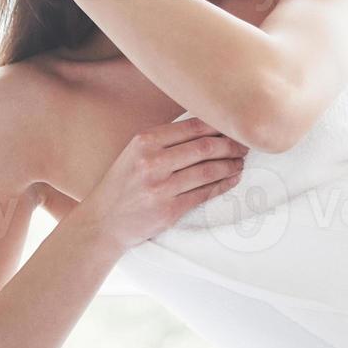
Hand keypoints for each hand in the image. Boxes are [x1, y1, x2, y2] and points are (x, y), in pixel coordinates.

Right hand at [77, 116, 249, 251]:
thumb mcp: (136, 152)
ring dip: (231, 165)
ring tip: (241, 162)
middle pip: (205, 148)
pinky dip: (223, 185)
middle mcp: (152, 161)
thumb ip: (166, 139)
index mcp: (145, 141)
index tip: (235, 128)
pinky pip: (204, 194)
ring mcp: (161, 187)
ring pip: (208, 171)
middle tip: (245, 146)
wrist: (103, 221)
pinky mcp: (169, 210)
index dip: (219, 127)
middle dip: (231, 146)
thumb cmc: (123, 183)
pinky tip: (232, 179)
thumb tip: (208, 127)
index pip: (193, 127)